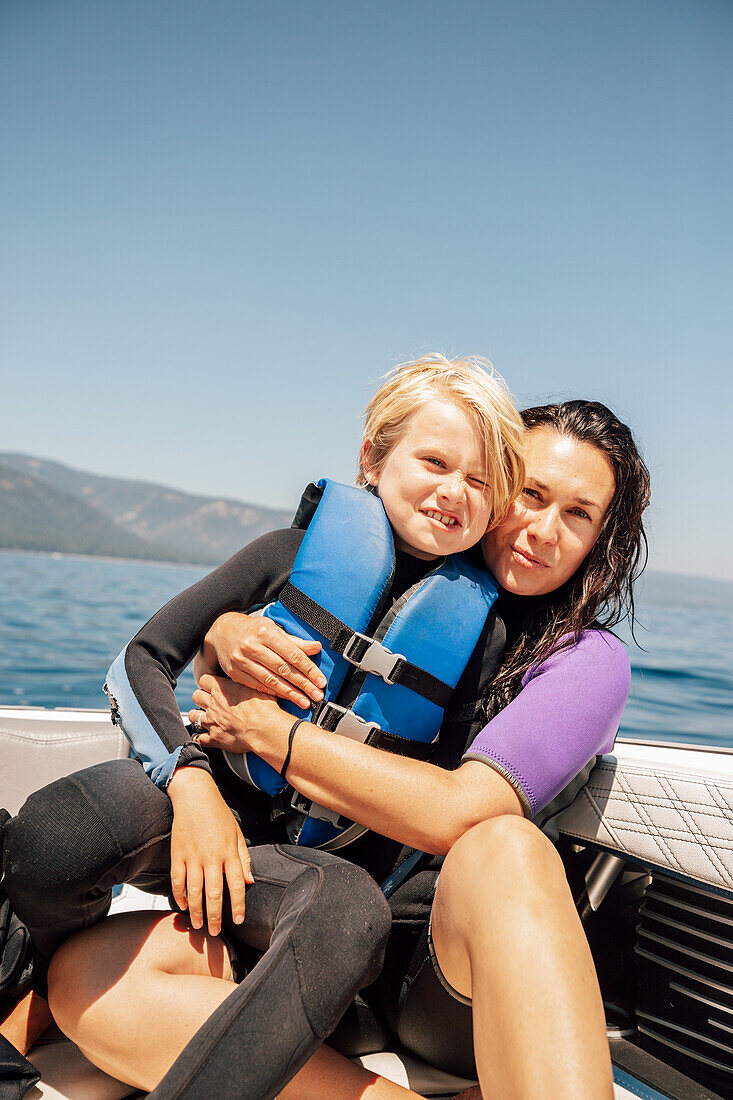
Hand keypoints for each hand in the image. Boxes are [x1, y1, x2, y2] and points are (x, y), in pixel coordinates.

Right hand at [167, 766, 253, 935]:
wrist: (194, 795)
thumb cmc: (218, 813)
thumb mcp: (237, 833)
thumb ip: (243, 858)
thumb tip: (249, 881)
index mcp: (229, 852)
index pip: (236, 885)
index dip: (237, 905)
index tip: (238, 920)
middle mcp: (211, 856)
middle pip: (214, 894)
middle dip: (216, 916)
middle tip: (216, 932)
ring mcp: (192, 856)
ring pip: (194, 891)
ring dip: (196, 911)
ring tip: (198, 925)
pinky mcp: (177, 854)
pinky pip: (177, 880)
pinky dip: (179, 895)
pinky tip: (183, 905)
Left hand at [189, 674, 289, 756]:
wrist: (264, 729)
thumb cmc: (264, 707)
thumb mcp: (256, 686)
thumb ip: (246, 681)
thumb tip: (246, 675)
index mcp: (222, 689)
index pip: (204, 679)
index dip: (208, 682)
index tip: (213, 685)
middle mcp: (213, 704)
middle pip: (196, 696)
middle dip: (201, 697)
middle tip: (210, 700)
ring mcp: (211, 721)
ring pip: (193, 716)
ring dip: (197, 716)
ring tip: (205, 717)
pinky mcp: (214, 738)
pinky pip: (199, 738)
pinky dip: (200, 737)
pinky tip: (203, 737)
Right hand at [203, 612, 325, 709]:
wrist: (222, 631)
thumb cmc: (253, 629)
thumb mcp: (273, 629)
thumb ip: (295, 641)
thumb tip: (316, 647)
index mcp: (266, 632)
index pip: (292, 654)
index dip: (309, 669)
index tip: (321, 681)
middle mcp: (252, 646)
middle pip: (283, 669)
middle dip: (303, 684)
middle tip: (317, 695)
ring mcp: (242, 660)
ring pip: (271, 680)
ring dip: (291, 693)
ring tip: (305, 702)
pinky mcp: (235, 672)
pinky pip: (258, 685)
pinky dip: (274, 693)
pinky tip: (287, 698)